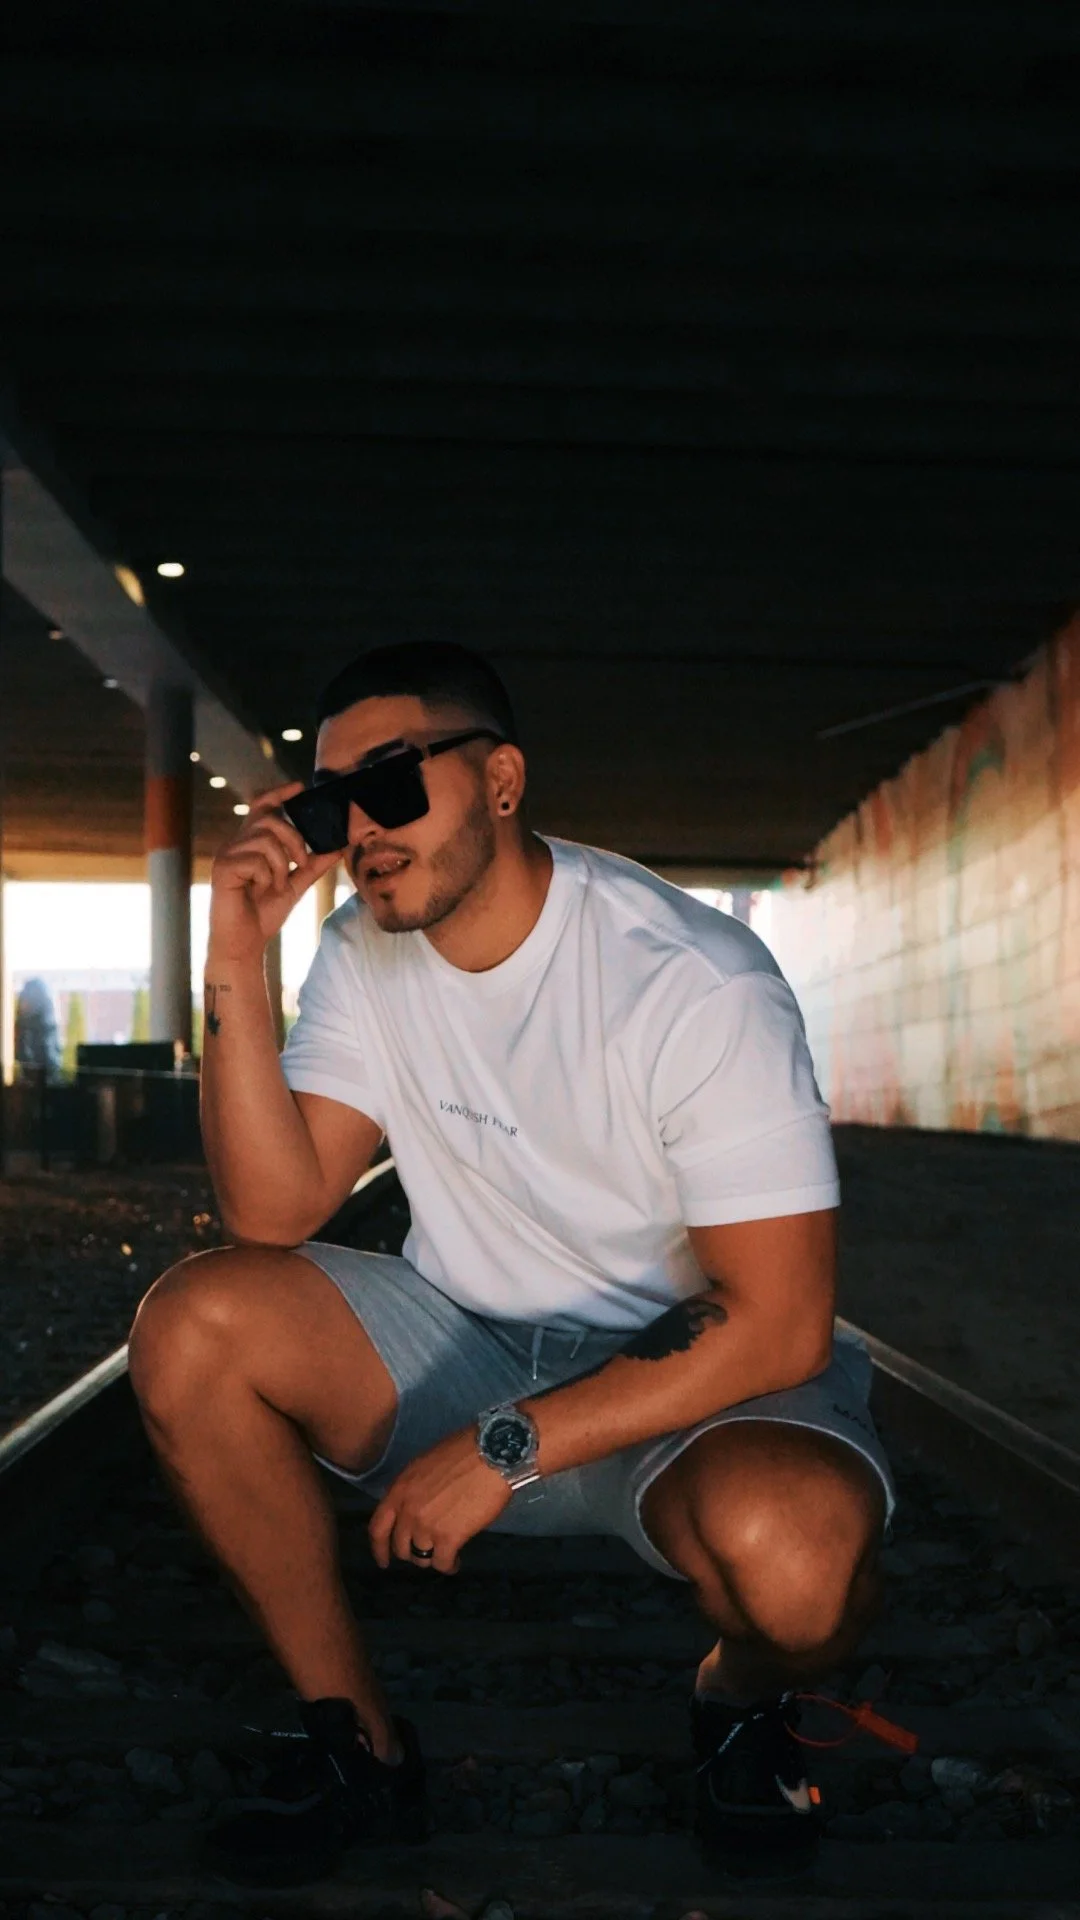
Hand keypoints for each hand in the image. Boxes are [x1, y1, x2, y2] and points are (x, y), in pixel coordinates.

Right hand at [208, 780, 339, 962]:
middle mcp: (236, 844)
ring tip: (275, 885)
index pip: (262, 807)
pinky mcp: (223, 868)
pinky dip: (266, 878)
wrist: (245, 943)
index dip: (279, 794)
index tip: (300, 786)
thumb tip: (337, 847)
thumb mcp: (295, 885)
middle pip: (271, 820)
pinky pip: (256, 860)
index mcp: (251, 844)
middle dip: (294, 840)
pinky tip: (258, 891)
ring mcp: (227, 854)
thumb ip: (313, 865)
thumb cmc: (263, 914)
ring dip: (281, 865)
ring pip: (266, 841)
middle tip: (301, 863)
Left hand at [368, 1427, 511, 1574]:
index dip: (379, 1548)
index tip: (384, 1561)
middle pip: (400, 1547)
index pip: (378, 1528)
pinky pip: (442, 1563)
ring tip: (445, 1554)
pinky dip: (449, 1566)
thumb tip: (418, 1506)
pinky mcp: (449, 1538)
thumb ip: (414, 1490)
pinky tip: (456, 1562)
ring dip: (432, 1558)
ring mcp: (426, 1526)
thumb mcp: (425, 1465)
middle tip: (427, 1551)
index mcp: (399, 1490)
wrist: (491, 1455)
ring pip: (421, 1558)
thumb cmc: (463, 1451)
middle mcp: (408, 1511)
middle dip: (412, 1553)